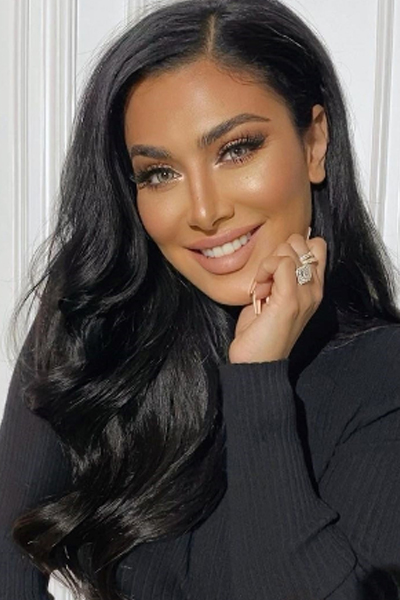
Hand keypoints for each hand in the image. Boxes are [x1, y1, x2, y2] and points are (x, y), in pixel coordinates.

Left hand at [228, 233, 326, 363]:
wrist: (256, 362)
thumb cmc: (261, 331)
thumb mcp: (274, 296)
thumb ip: (279, 275)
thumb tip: (276, 251)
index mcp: (313, 288)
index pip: (316, 245)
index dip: (290, 248)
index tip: (275, 271)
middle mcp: (314, 289)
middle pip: (300, 242)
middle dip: (276, 255)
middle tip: (266, 282)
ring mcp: (305, 294)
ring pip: (288, 249)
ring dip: (267, 266)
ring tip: (262, 290)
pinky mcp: (291, 298)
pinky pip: (280, 262)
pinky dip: (264, 271)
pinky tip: (259, 291)